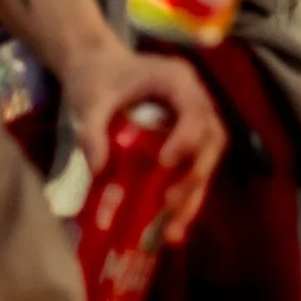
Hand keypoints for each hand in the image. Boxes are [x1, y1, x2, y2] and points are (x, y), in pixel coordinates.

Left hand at [55, 40, 226, 240]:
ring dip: (193, 197)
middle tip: (170, 205)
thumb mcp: (89, 100)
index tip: (164, 163)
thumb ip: (92, 131)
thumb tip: (99, 171)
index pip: (195, 110)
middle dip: (195, 177)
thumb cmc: (97, 77)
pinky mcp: (183, 142)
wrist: (98, 67)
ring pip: (207, 161)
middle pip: (211, 141)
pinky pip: (192, 171)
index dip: (186, 138)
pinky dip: (184, 199)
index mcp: (177, 79)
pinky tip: (170, 229)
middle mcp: (194, 100)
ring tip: (172, 232)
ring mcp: (192, 122)